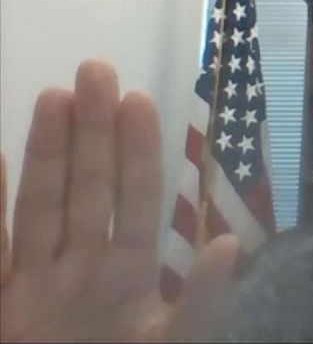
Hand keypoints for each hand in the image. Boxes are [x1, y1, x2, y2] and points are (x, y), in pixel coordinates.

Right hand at [0, 59, 240, 341]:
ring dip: (48, 152)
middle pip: (89, 187)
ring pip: (43, 204)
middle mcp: (83, 271)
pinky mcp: (0, 303)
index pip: (136, 201)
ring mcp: (38, 285)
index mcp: (129, 279)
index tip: (141, 100)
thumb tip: (227, 248)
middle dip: (94, 131)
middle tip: (97, 69)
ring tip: (56, 95)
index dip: (138, 152)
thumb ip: (200, 305)